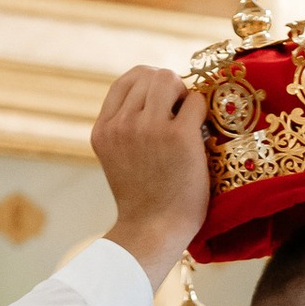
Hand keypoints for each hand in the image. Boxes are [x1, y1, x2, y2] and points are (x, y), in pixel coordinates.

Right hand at [94, 68, 208, 283]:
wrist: (153, 232)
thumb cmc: (143, 200)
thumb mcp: (117, 159)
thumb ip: (124, 128)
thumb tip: (152, 98)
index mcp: (103, 130)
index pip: (125, 80)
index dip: (148, 83)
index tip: (162, 100)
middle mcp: (122, 125)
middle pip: (149, 74)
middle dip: (169, 87)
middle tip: (180, 111)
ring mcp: (148, 128)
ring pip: (169, 80)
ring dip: (184, 94)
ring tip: (188, 120)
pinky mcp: (178, 136)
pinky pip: (195, 102)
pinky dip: (201, 111)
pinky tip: (200, 133)